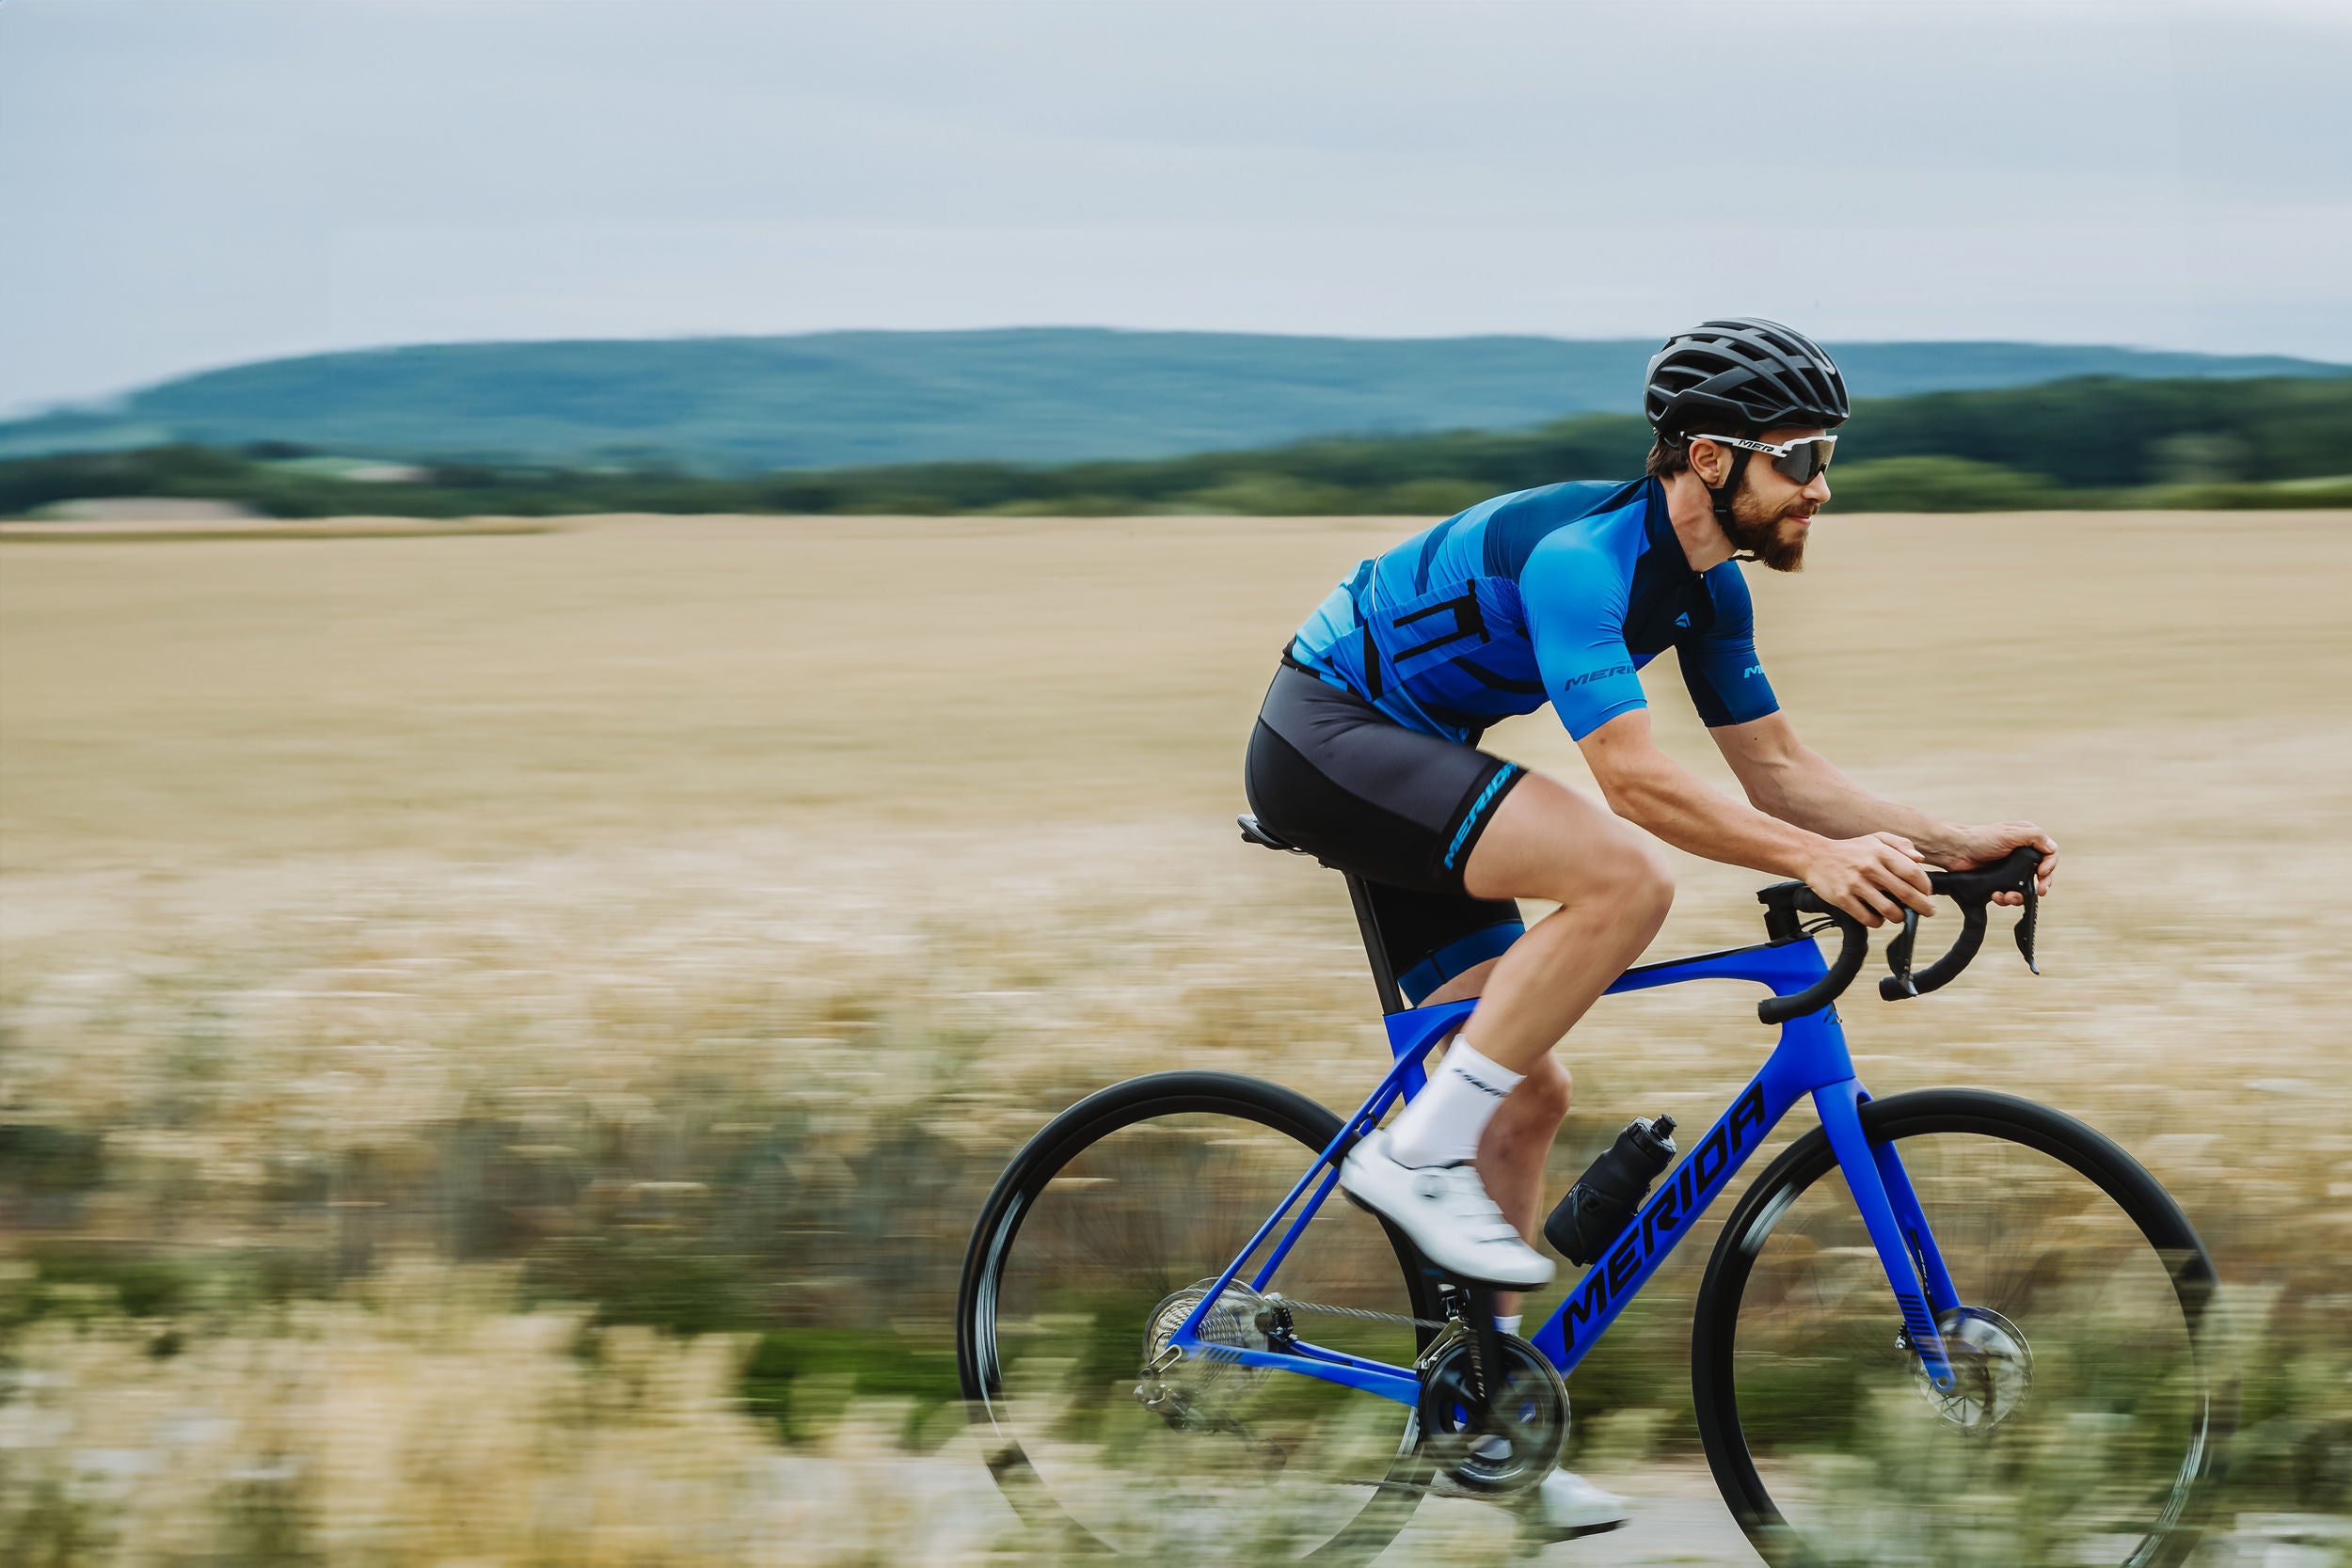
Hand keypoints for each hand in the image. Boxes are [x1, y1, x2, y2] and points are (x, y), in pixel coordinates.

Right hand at [1800, 832, 1935, 927]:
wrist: (1814, 856)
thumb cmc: (1850, 850)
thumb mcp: (1875, 838)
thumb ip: (1900, 844)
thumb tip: (1920, 859)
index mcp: (1880, 852)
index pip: (1913, 873)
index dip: (1925, 887)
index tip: (1927, 893)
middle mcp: (1869, 867)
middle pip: (1906, 894)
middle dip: (1922, 907)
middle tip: (1928, 912)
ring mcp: (1855, 884)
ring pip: (1889, 910)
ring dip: (1899, 917)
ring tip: (1899, 915)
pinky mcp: (1843, 898)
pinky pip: (1868, 918)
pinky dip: (1878, 922)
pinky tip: (1878, 917)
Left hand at [1937, 822, 2057, 905]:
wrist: (1956, 851)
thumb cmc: (1981, 838)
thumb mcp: (2010, 833)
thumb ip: (2034, 837)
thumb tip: (2052, 849)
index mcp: (2028, 840)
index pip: (2049, 854)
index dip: (2050, 866)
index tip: (2042, 874)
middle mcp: (2022, 855)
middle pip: (2041, 875)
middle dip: (2041, 885)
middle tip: (2040, 892)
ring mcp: (2010, 869)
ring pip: (2025, 888)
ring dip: (2019, 896)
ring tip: (2008, 896)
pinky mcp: (1999, 881)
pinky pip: (2009, 894)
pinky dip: (2005, 898)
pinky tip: (1996, 896)